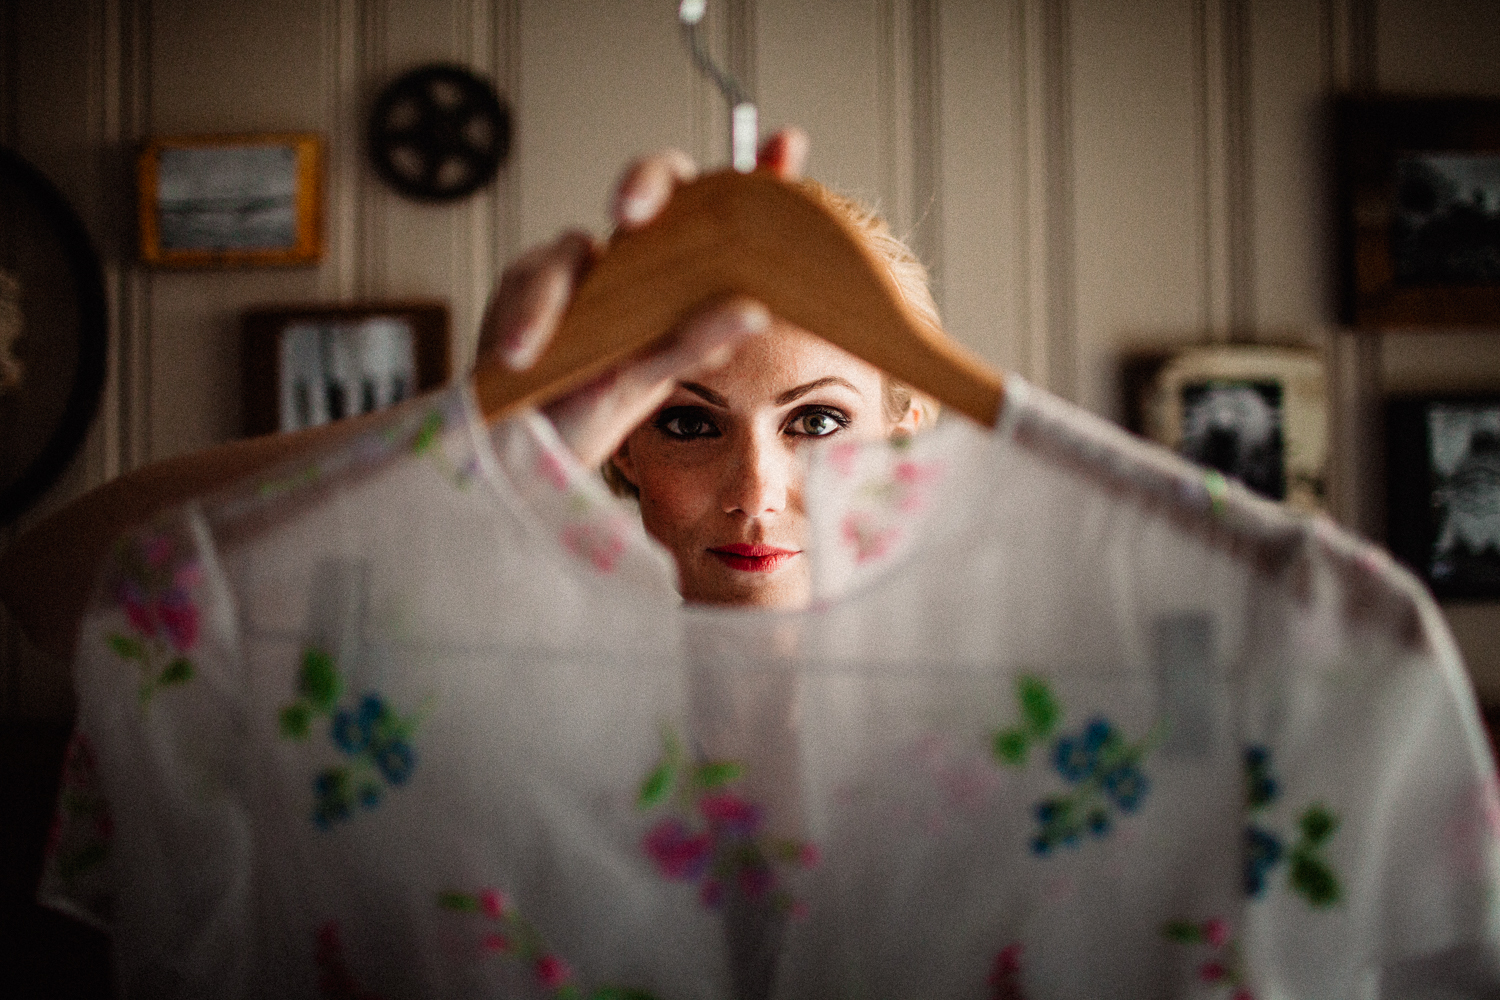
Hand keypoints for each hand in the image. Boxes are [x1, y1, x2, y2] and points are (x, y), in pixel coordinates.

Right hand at [475, 129, 808, 467]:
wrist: (525, 449)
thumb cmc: (591, 410)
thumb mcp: (652, 375)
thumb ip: (698, 336)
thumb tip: (755, 311)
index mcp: (676, 275)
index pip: (720, 211)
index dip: (757, 170)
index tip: (789, 144)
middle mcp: (632, 258)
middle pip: (650, 187)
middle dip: (644, 184)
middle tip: (633, 212)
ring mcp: (579, 267)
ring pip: (574, 244)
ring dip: (560, 292)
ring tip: (549, 337)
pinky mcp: (527, 283)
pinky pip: (529, 280)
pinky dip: (527, 315)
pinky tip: (520, 350)